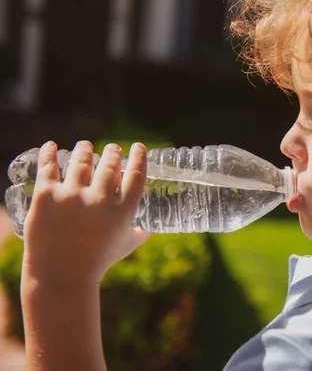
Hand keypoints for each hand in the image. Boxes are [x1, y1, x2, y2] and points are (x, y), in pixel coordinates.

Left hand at [22, 140, 152, 285]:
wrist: (61, 276)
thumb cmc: (98, 261)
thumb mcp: (126, 245)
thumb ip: (141, 232)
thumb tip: (153, 227)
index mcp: (122, 211)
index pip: (136, 174)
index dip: (139, 156)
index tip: (138, 147)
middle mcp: (100, 200)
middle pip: (110, 164)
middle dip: (113, 152)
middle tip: (112, 149)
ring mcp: (72, 196)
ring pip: (81, 160)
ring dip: (85, 149)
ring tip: (86, 146)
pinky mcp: (46, 196)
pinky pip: (49, 166)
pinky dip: (50, 153)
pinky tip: (53, 146)